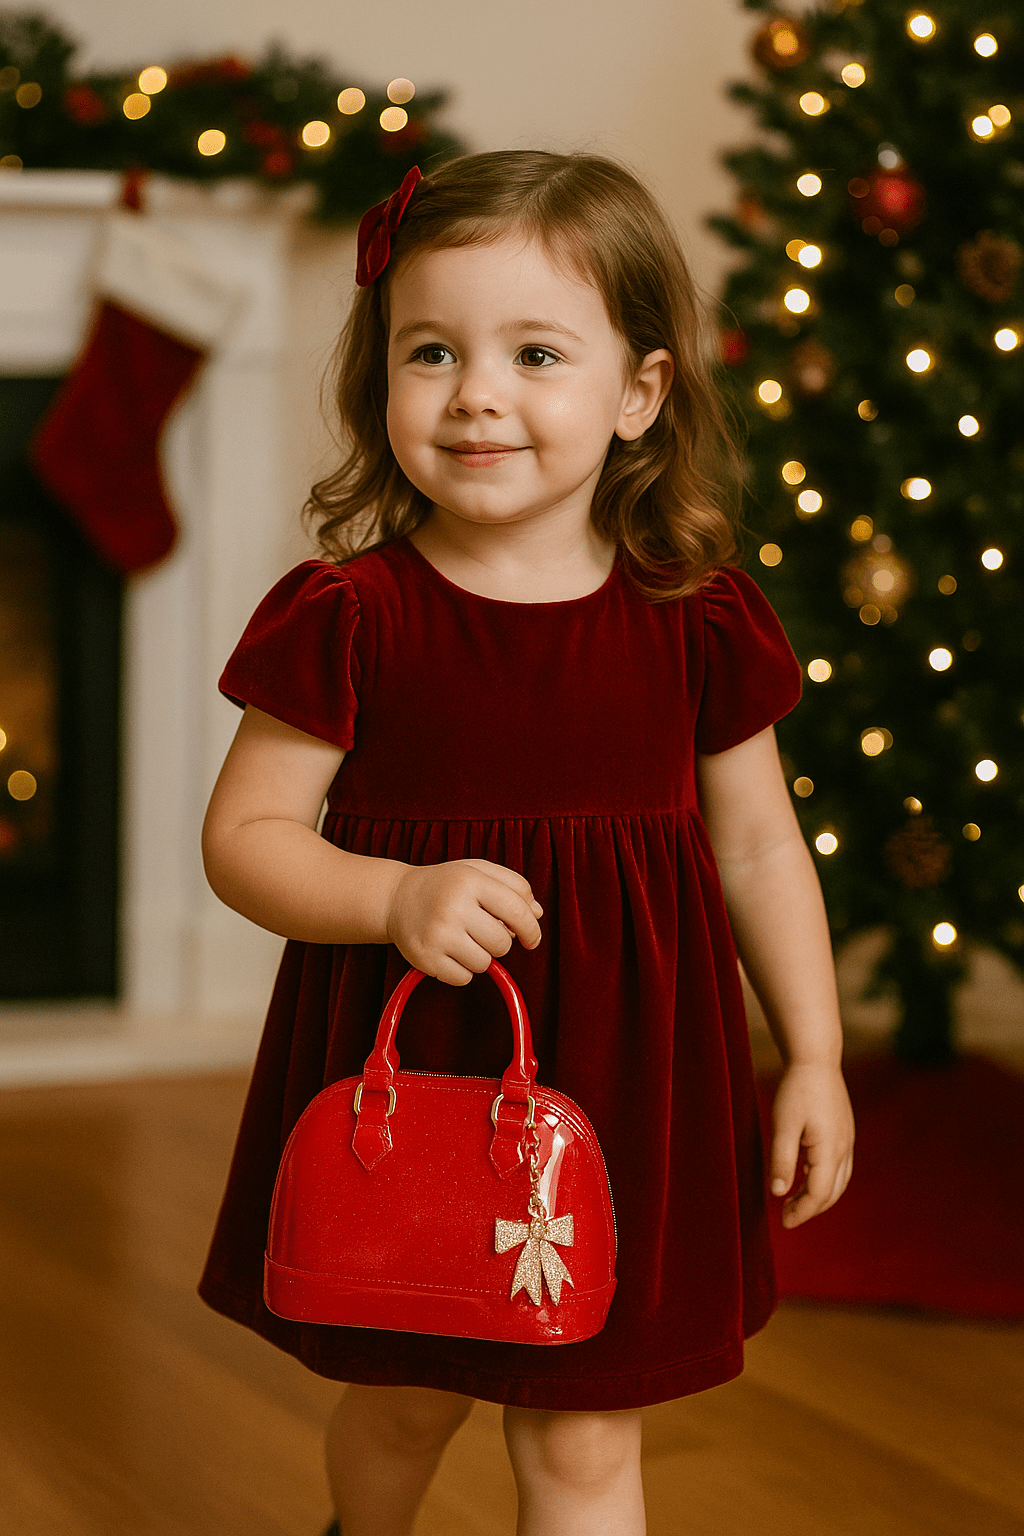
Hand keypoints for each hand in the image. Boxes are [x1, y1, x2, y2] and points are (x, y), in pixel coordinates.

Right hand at [385, 858, 542, 985]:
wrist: (397, 898)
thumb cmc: (446, 885)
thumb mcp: (478, 871)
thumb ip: (513, 886)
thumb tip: (536, 914)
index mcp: (470, 880)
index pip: (517, 911)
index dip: (531, 929)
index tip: (531, 939)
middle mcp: (452, 906)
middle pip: (503, 943)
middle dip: (500, 941)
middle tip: (482, 931)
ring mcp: (437, 934)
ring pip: (485, 963)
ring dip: (480, 955)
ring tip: (463, 939)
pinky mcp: (425, 958)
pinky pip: (464, 978)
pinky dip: (461, 970)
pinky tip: (449, 951)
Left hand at [769, 1062, 854, 1228]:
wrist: (816, 1060)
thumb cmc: (796, 1090)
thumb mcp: (783, 1125)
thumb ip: (782, 1160)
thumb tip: (778, 1193)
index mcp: (830, 1150)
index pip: (819, 1194)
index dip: (802, 1212)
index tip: (783, 1222)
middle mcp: (844, 1149)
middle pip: (832, 1192)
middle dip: (810, 1208)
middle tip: (786, 1217)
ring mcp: (847, 1140)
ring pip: (839, 1181)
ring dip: (819, 1196)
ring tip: (795, 1202)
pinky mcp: (844, 1132)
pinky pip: (840, 1167)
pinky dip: (825, 1181)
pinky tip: (806, 1177)